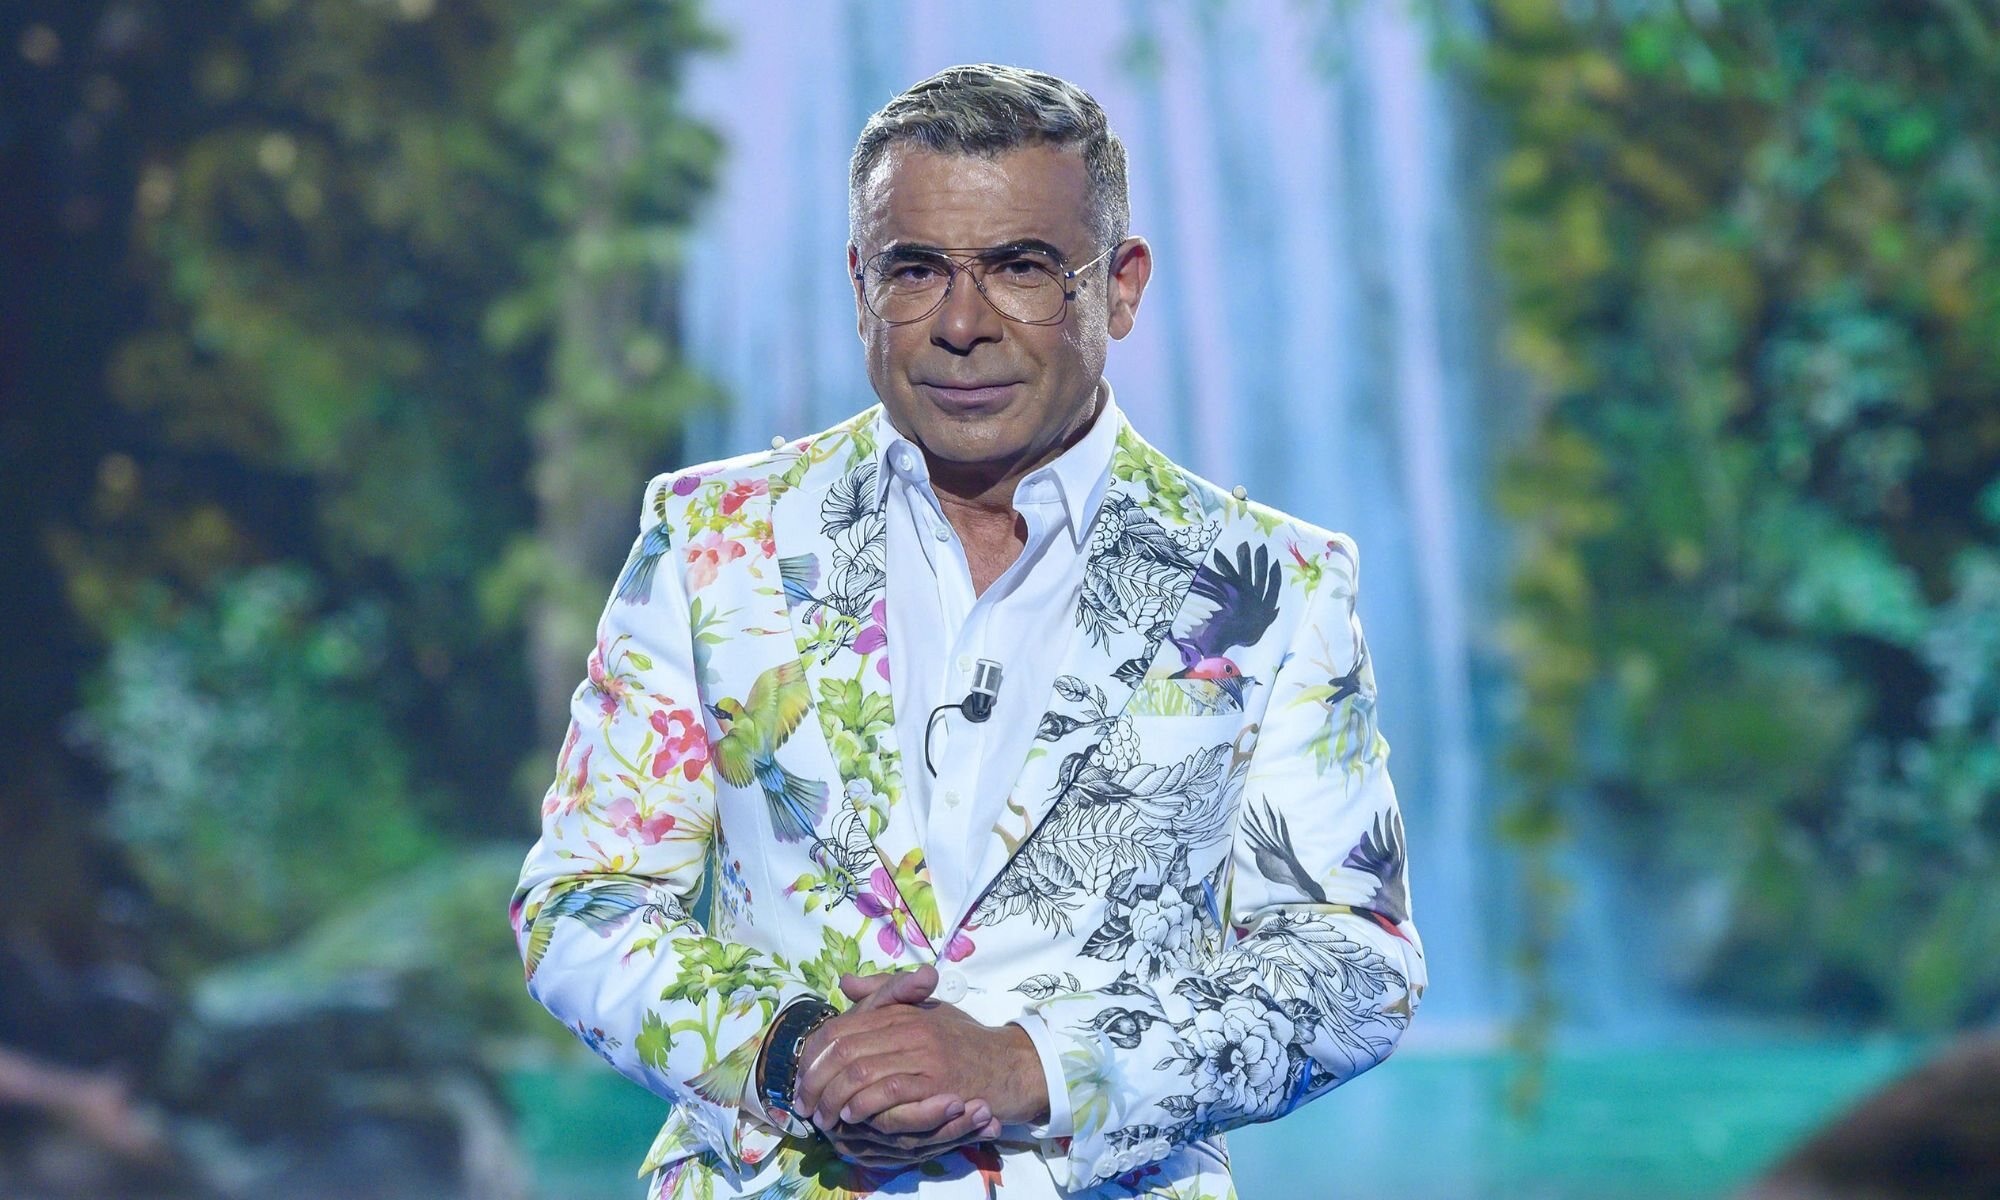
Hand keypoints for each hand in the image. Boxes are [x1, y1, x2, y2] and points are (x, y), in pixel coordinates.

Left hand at [797, 967, 1047, 1142]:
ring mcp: (923, 1052)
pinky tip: (853, 1117)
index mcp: (901, 1010)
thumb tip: (846, 981)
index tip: (803, 1079)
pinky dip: (865, 1105)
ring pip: (860, 1071)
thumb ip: (886, 995)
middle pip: (843, 1049)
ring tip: (824, 1116)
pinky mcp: (937, 1081)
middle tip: (805, 1104)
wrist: (1012, 1064)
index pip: (840, 1027)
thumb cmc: (966, 1041)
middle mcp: (909, 1025)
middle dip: (816, 1081)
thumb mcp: (926, 1011)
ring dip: (834, 1099)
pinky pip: (889, 1091)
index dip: (814, 1055)